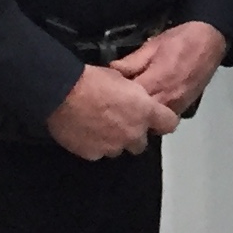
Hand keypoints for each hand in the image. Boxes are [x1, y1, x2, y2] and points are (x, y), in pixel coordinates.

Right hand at [47, 65, 178, 159]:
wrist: (62, 93)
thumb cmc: (92, 80)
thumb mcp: (122, 78)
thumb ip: (134, 96)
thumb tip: (134, 98)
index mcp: (145, 111)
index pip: (169, 123)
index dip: (163, 121)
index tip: (157, 119)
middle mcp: (133, 133)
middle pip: (141, 143)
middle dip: (133, 134)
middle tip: (119, 122)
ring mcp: (114, 146)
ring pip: (119, 148)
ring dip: (113, 140)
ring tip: (98, 126)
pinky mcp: (94, 154)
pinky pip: (98, 152)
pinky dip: (94, 145)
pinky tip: (85, 132)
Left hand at [110, 20, 228, 114]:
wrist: (210, 41)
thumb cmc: (180, 40)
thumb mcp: (152, 46)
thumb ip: (132, 61)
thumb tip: (112, 70)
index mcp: (155, 82)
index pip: (128, 101)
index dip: (114, 100)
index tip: (105, 96)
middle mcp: (167, 99)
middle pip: (140, 117)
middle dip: (126, 113)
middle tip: (114, 106)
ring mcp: (177, 105)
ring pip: (153, 123)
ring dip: (141, 118)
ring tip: (129, 109)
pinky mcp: (185, 107)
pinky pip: (165, 119)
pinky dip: (155, 117)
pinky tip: (148, 108)